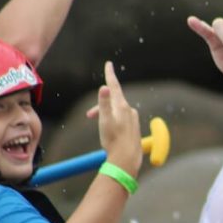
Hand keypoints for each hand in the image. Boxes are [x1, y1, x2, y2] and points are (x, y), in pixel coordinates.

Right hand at [87, 61, 141, 176]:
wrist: (127, 158)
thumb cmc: (113, 140)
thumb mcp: (105, 121)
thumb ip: (104, 104)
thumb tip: (104, 87)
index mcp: (121, 106)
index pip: (114, 86)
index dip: (109, 74)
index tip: (108, 64)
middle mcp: (129, 110)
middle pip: (112, 101)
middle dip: (100, 105)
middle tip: (88, 116)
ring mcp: (132, 119)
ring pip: (116, 111)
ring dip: (105, 115)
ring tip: (100, 128)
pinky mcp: (133, 128)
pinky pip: (121, 119)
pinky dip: (113, 121)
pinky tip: (111, 133)